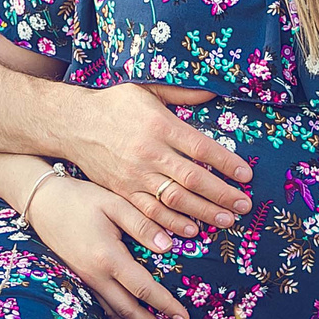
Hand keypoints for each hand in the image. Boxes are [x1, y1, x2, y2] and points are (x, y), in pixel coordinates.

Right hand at [22, 175, 190, 318]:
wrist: (42, 202)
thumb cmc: (80, 199)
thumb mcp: (114, 203)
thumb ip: (142, 224)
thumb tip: (168, 245)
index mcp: (108, 257)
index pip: (143, 289)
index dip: (165, 305)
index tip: (183, 317)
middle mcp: (95, 275)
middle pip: (127, 311)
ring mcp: (85, 280)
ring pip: (112, 313)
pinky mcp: (79, 279)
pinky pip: (101, 307)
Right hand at [60, 82, 253, 237]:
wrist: (73, 123)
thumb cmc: (114, 104)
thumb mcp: (147, 88)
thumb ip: (182, 92)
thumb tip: (213, 91)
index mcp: (160, 125)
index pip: (202, 148)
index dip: (227, 164)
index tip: (246, 175)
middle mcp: (150, 152)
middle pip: (193, 179)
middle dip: (222, 195)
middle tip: (244, 205)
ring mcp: (135, 175)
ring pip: (174, 199)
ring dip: (203, 213)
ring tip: (226, 220)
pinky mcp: (122, 190)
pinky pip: (150, 212)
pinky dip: (171, 224)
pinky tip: (190, 231)